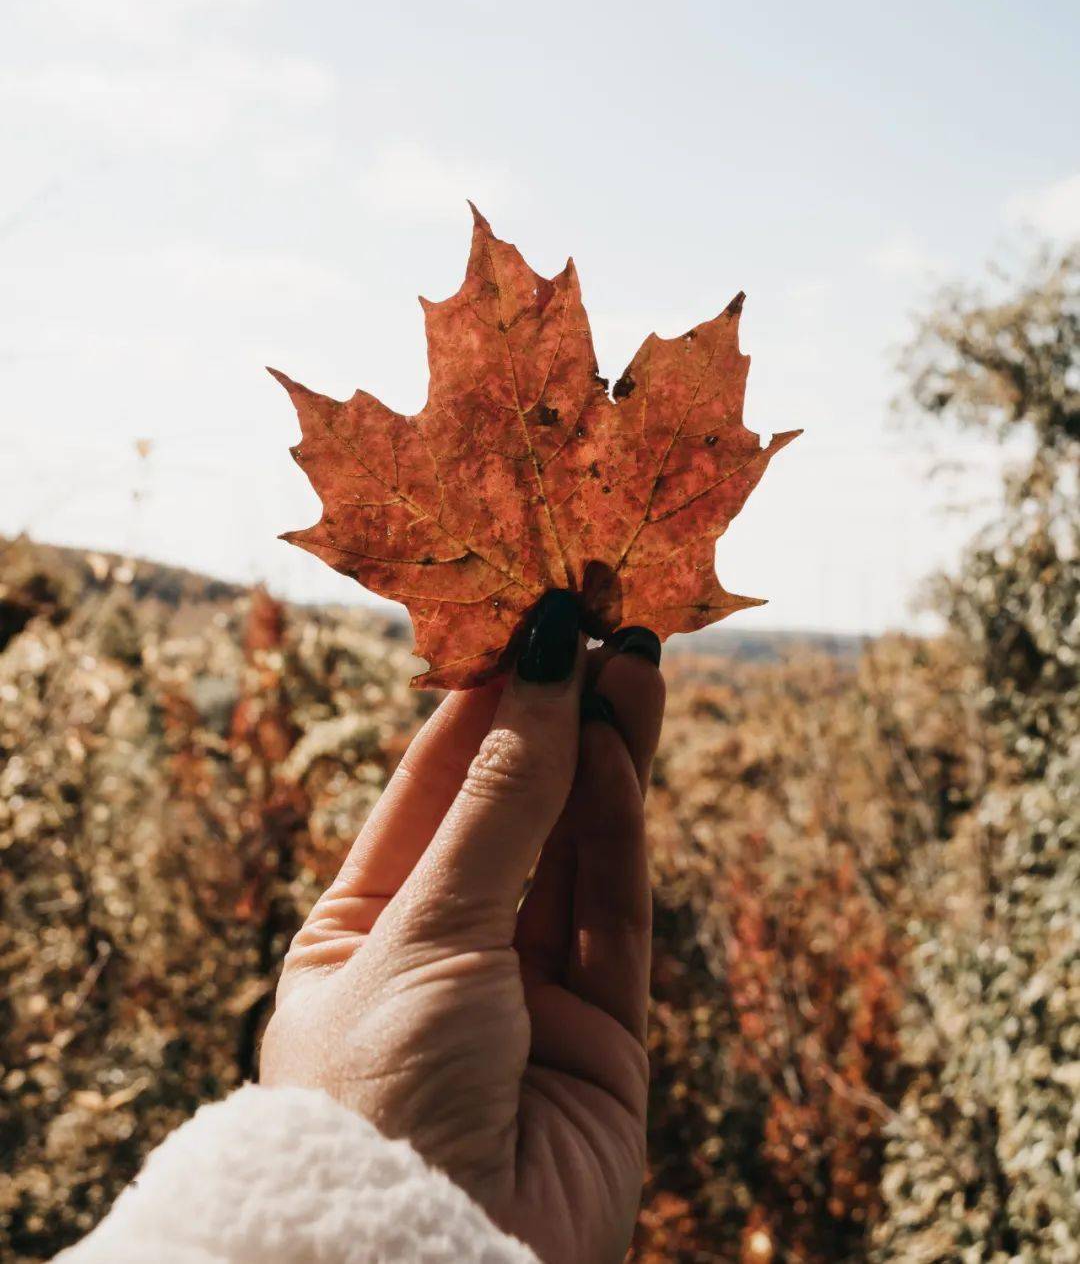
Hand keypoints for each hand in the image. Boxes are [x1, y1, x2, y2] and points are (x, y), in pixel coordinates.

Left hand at [260, 591, 663, 1263]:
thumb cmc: (378, 1098)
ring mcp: (529, 999)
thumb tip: (539, 668)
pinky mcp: (606, 1042)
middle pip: (516, 811)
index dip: (482, 701)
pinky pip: (614, 913)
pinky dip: (621, 829)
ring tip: (631, 655)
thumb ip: (498, 803)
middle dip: (557, 715)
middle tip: (600, 616)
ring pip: (576, 850)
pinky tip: (623, 746)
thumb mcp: (423, 930)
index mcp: (362, 931)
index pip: (430, 787)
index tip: (525, 613)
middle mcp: (447, 955)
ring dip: (604, 752)